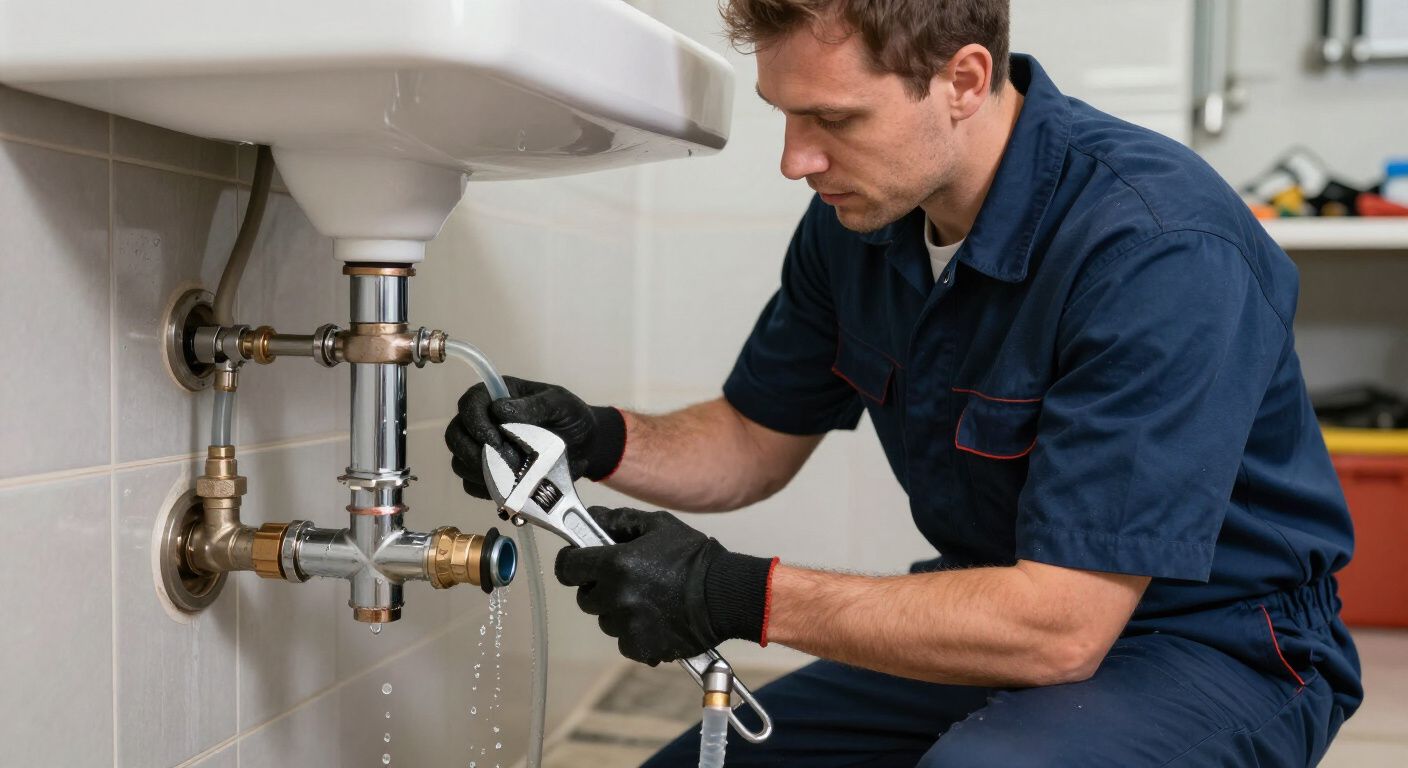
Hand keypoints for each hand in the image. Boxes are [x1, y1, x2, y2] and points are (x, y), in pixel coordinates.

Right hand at [444, 376, 626, 498]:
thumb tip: (500, 410)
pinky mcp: (489, 476)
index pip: (469, 404)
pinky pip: (473, 486)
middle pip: (455, 436)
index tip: (494, 439)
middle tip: (503, 463)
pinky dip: (487, 491)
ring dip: (482, 474)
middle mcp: (484, 423)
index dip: (474, 422)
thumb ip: (534, 405)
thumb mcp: (559, 403)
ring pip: (460, 464)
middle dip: (473, 453)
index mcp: (497, 397)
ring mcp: (483, 451)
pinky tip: (510, 490)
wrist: (585, 445)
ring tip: (513, 477)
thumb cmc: (570, 417)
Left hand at [555, 507, 774, 664]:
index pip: (567, 568)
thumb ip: (619, 520)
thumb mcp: (658, 526)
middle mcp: (616, 596)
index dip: (572, 563)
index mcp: (615, 564)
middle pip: (586, 597)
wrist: (725, 595)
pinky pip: (624, 641)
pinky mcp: (641, 647)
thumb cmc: (694, 557)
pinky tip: (656, 619)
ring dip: (618, 611)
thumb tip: (590, 518)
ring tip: (648, 599)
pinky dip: (635, 633)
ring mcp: (627, 625)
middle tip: (626, 579)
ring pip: (605, 620)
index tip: (580, 561)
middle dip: (600, 587)